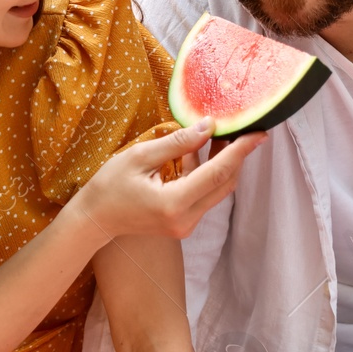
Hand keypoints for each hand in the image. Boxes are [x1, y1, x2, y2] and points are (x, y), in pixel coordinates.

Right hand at [71, 118, 264, 242]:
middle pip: (224, 184)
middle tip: (239, 128)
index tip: (258, 133)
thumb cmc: (109, 186)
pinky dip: (207, 174)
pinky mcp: (184, 224)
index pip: (218, 173)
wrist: (94, 220)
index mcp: (174, 203)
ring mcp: (186, 225)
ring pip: (217, 190)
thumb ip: (178, 143)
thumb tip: (208, 126)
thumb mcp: (140, 156)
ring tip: (219, 135)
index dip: (240, 151)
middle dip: (236, 155)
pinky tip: (200, 152)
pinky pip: (205, 195)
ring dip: (222, 163)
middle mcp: (185, 219)